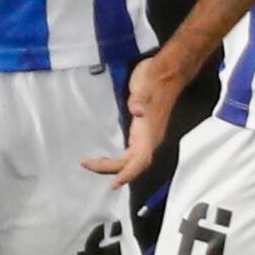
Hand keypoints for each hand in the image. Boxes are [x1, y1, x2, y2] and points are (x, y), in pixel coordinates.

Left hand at [82, 50, 190, 187]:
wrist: (167, 71)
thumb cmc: (155, 77)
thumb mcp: (145, 83)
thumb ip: (140, 98)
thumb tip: (138, 111)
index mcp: (150, 131)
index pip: (141, 160)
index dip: (129, 173)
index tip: (114, 183)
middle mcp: (150, 137)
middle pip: (132, 164)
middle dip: (111, 169)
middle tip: (86, 164)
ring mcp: (147, 136)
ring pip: (132, 161)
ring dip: (113, 166)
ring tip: (91, 163)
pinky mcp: (143, 131)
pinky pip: (130, 154)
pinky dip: (117, 160)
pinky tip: (105, 157)